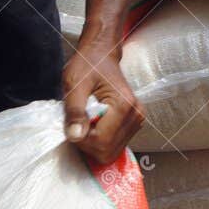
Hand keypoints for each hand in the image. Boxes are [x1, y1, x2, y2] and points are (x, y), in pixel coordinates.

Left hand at [63, 38, 143, 165]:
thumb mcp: (74, 84)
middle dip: (87, 144)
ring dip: (92, 143)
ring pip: (110, 152)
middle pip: (107, 151)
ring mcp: (136, 121)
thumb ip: (75, 110)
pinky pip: (113, 146)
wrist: (100, 56)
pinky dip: (99, 141)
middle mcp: (135, 116)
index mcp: (124, 105)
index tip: (72, 124)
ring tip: (85, 122)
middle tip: (77, 124)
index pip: (101, 141)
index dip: (82, 139)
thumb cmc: (87, 65)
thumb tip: (75, 136)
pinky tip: (92, 125)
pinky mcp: (133, 125)